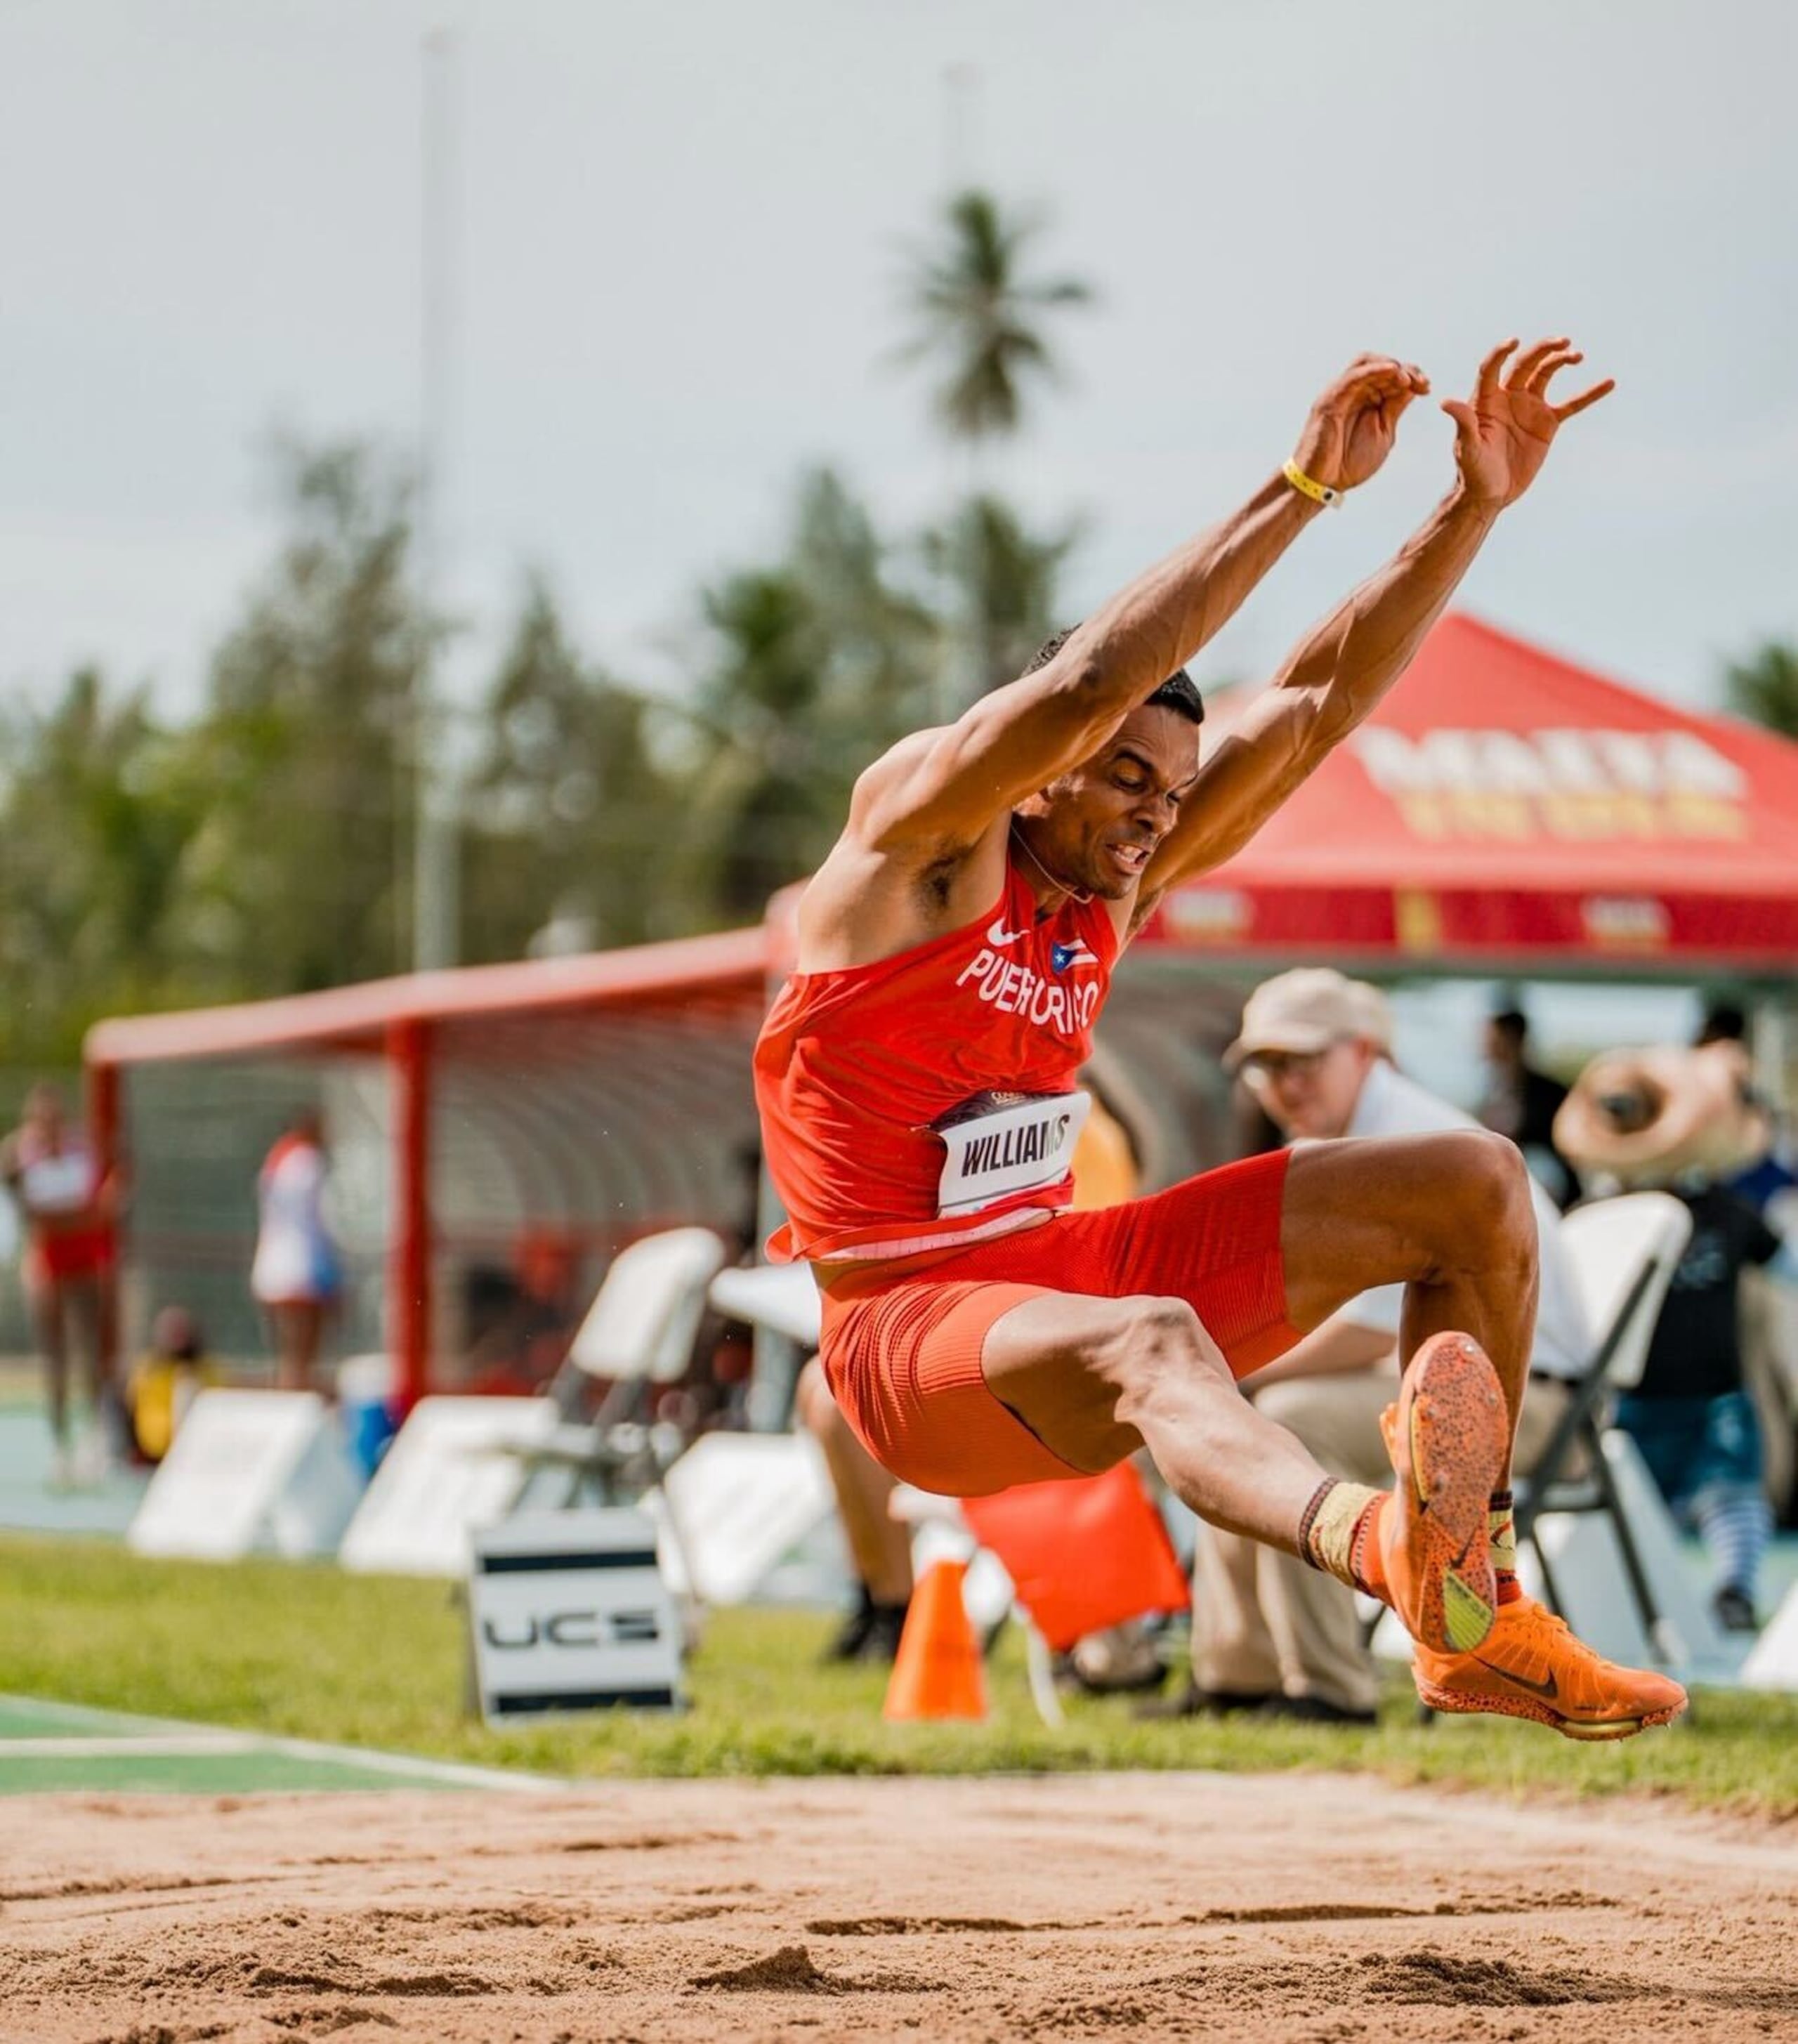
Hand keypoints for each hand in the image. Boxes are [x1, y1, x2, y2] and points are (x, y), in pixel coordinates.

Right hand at [1292, 354, 1429, 493]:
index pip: (1390, 376)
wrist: (1324, 484)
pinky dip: (1374, 370)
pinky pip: (1353, 377)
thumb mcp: (1383, 433)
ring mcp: (1340, 393)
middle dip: (1406, 370)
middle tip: (1422, 383)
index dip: (1412, 377)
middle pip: (1381, 365)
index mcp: (1367, 400)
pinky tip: (1393, 371)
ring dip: (1390, 366)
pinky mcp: (1330, 399)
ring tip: (1407, 378)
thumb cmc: (1349, 463)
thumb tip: (1412, 387)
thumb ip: (1394, 409)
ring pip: (1366, 362)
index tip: (1427, 388)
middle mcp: (1353, 392)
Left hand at [1442, 337, 1613, 508]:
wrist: (1490, 494)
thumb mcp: (1467, 447)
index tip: (1513, 342)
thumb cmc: (1472, 471)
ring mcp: (1529, 407)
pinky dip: (1590, 394)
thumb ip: (1463, 422)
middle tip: (1562, 342)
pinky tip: (1609, 382)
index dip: (1501, 353)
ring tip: (1577, 355)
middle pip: (1525, 364)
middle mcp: (1508, 397)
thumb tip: (1446, 402)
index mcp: (1485, 399)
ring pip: (1547, 374)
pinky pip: (1572, 404)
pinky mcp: (1547, 423)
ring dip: (1561, 361)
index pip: (1492, 367)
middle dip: (1543, 350)